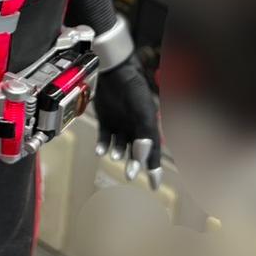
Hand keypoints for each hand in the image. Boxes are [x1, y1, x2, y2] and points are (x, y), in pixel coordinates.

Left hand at [94, 52, 163, 188]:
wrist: (113, 70)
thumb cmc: (132, 87)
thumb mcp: (143, 111)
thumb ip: (144, 133)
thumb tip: (142, 155)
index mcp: (148, 126)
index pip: (154, 153)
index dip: (155, 170)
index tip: (155, 186)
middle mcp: (135, 127)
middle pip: (136, 153)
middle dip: (134, 164)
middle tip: (130, 174)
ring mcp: (120, 123)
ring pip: (120, 146)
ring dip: (117, 153)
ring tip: (114, 156)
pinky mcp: (105, 119)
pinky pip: (104, 137)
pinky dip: (103, 145)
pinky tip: (100, 151)